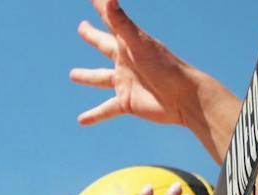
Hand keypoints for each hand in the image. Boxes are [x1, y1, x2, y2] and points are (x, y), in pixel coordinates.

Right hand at [70, 0, 209, 128]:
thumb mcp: (139, 44)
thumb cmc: (165, 67)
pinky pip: (106, 109)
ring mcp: (125, 82)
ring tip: (72, 75)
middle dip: (92, 36)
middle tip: (82, 27)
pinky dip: (94, 115)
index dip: (101, 7)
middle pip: (104, 46)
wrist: (184, 97)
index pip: (111, 21)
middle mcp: (126, 61)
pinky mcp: (127, 103)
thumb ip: (122, 23)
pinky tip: (81, 120)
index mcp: (129, 44)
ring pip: (101, 78)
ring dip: (87, 77)